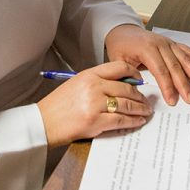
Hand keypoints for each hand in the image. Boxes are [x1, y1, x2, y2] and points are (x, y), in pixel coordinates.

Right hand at [36, 61, 151, 146]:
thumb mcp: (76, 84)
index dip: (134, 74)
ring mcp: (95, 104)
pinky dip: (133, 121)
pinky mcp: (95, 121)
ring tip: (146, 112)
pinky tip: (138, 122)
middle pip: (127, 89)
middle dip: (141, 97)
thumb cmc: (58, 105)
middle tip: (147, 102)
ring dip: (140, 109)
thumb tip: (121, 86)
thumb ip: (97, 82)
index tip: (141, 80)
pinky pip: (121, 120)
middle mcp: (93, 86)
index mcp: (89, 74)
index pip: (119, 68)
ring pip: (127, 105)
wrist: (43, 122)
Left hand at [104, 24, 189, 105]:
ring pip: (185, 60)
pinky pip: (189, 51)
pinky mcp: (173, 43)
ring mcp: (169, 43)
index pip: (160, 70)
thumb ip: (128, 75)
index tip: (172, 101)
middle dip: (184, 85)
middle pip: (175, 67)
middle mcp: (160, 44)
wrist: (123, 30)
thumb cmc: (120, 46)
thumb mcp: (118, 61)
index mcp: (146, 48)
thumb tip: (140, 89)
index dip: (167, 87)